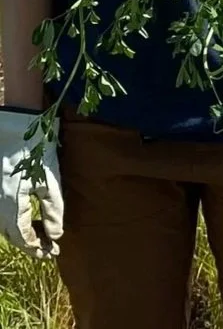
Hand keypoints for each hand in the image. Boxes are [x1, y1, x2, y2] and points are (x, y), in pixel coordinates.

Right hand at [0, 109, 62, 259]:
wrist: (13, 128)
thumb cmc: (35, 151)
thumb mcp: (50, 180)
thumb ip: (53, 210)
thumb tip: (57, 235)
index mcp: (11, 208)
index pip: (24, 239)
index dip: (38, 249)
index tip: (53, 253)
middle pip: (13, 236)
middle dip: (31, 244)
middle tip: (49, 249)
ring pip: (7, 227)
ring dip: (24, 234)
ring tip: (43, 236)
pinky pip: (4, 215)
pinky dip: (17, 222)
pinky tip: (30, 219)